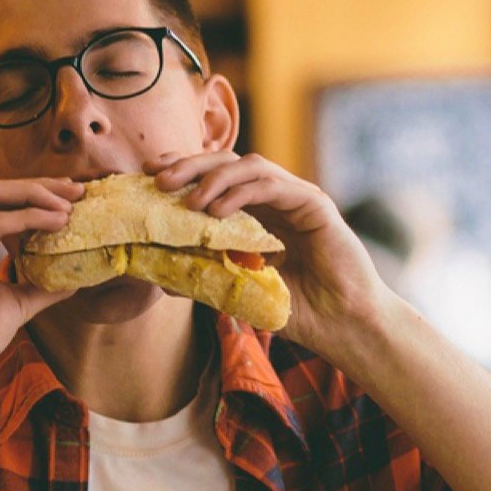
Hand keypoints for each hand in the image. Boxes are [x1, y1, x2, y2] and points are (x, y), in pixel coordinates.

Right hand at [0, 177, 83, 394]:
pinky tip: (55, 223)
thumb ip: (37, 285)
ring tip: (69, 205)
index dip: (29, 193)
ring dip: (33, 194)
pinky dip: (28, 218)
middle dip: (35, 184)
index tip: (68, 198)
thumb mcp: (12, 304)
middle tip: (76, 191)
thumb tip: (72, 278)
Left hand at [147, 151, 391, 354]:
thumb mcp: (239, 293)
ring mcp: (295, 197)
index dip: (183, 170)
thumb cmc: (296, 312)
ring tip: (188, 201)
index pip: (215, 178)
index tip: (149, 176)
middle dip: (190, 165)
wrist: (341, 327)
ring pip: (249, 165)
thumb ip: (208, 278)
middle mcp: (275, 199)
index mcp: (257, 213)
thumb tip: (161, 278)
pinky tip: (216, 211)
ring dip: (213, 178)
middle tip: (158, 178)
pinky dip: (241, 192)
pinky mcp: (314, 204)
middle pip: (227, 162)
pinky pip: (272, 185)